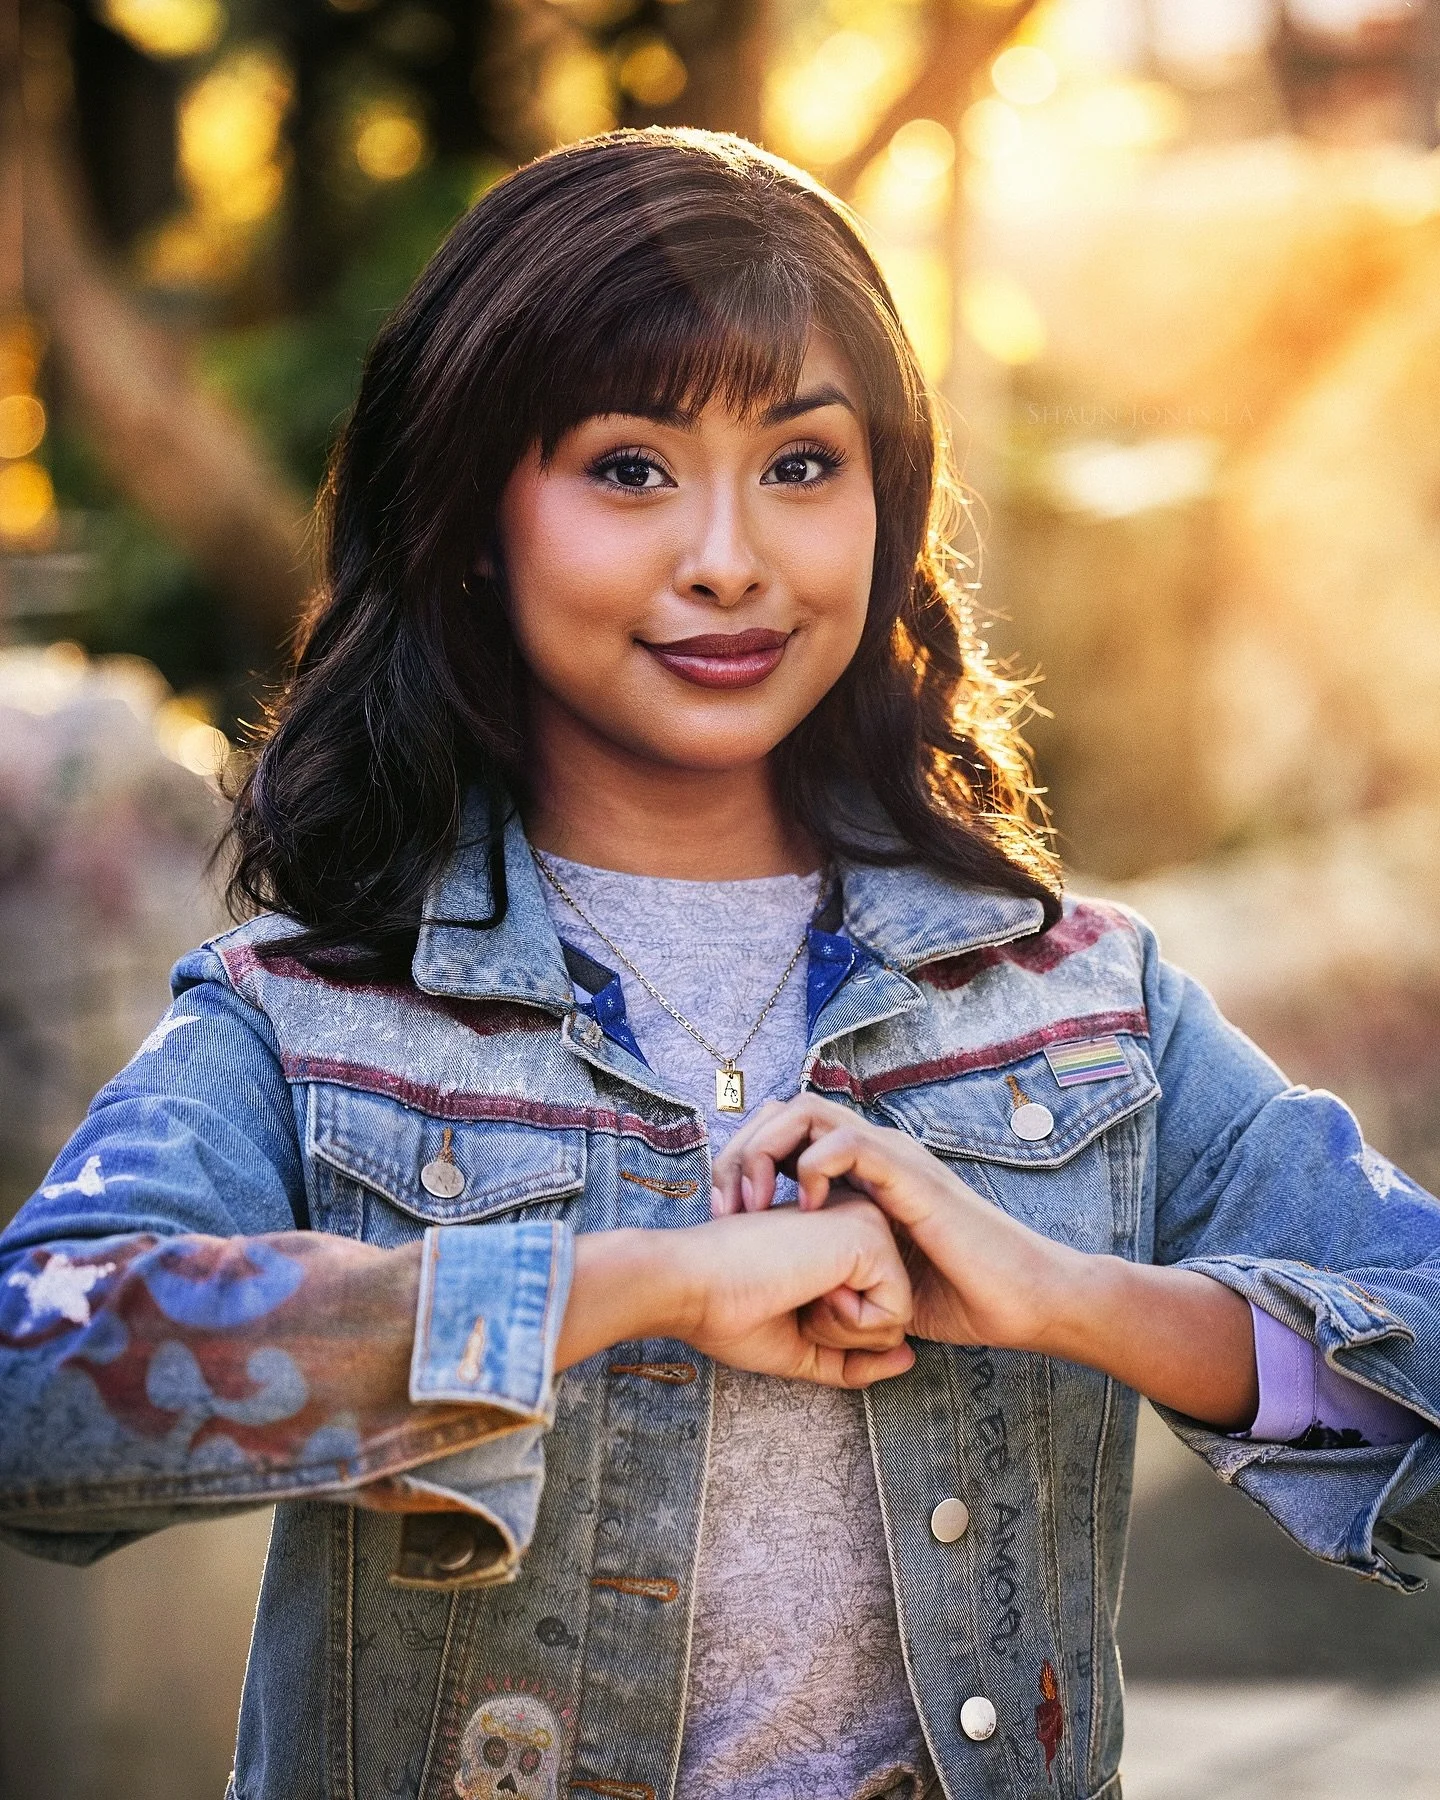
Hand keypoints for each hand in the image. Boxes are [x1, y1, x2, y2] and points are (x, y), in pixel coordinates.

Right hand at [670, 1197, 915, 1386]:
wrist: (691, 1284)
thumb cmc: (731, 1309)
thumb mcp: (803, 1344)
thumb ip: (856, 1356)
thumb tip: (909, 1360)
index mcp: (843, 1239)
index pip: (877, 1313)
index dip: (830, 1334)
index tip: (783, 1302)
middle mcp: (860, 1222)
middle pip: (894, 1316)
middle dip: (841, 1334)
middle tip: (791, 1298)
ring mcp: (868, 1224)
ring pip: (899, 1317)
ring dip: (842, 1329)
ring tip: (797, 1290)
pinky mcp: (869, 1236)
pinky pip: (895, 1314)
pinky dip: (848, 1323)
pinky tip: (810, 1289)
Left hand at [710, 1095, 1064, 1351]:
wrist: (1025, 1302)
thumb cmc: (962, 1295)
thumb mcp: (875, 1279)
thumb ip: (837, 1264)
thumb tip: (793, 1283)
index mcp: (863, 1171)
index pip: (785, 1130)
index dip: (742, 1161)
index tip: (723, 1213)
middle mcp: (874, 1152)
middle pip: (784, 1109)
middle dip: (741, 1147)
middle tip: (725, 1203)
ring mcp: (894, 1157)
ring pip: (807, 1110)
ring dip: (765, 1148)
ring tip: (753, 1201)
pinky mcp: (912, 1176)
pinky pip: (849, 1142)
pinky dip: (812, 1165)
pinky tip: (803, 1206)